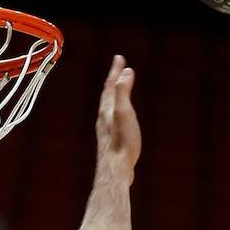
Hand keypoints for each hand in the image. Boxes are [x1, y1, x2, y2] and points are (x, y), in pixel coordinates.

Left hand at [96, 54, 140, 178]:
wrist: (115, 171)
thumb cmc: (122, 143)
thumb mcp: (124, 114)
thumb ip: (123, 92)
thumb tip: (126, 72)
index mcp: (107, 110)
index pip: (111, 85)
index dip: (115, 71)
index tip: (119, 57)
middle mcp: (104, 119)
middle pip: (107, 95)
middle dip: (114, 80)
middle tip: (119, 69)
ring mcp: (106, 131)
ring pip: (108, 108)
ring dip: (114, 96)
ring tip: (118, 91)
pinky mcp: (111, 142)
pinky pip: (112, 121)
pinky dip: (116, 112)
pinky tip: (118, 120)